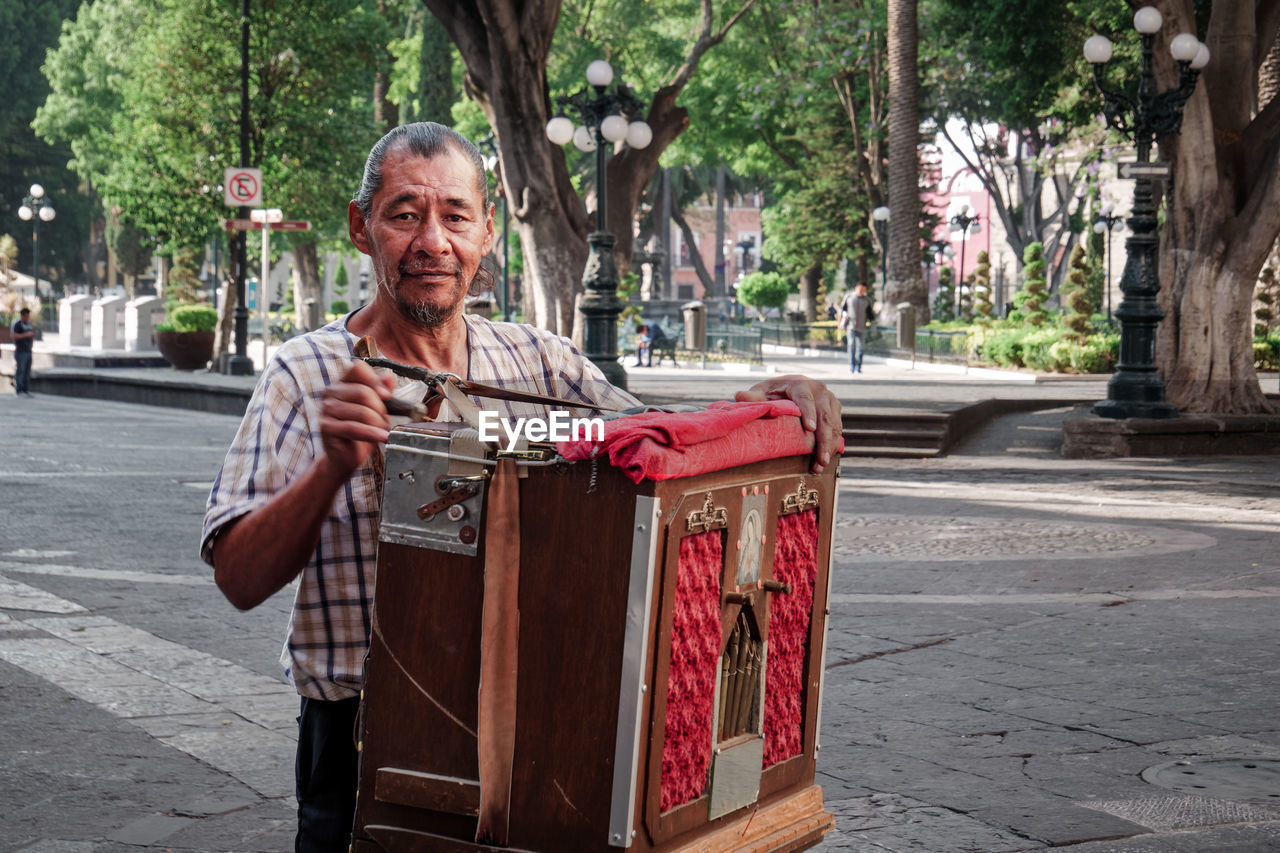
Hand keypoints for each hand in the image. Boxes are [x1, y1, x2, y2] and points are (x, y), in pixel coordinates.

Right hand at [318, 360, 396, 476]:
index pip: (358, 368)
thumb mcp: (376, 408)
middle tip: (384, 421)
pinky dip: (372, 433)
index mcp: (343, 382)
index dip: (375, 381)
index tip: (386, 396)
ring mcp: (326, 409)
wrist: (347, 455)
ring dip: (377, 423)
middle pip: (363, 392)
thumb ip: (382, 391)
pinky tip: (381, 437)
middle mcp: (331, 392)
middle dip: (380, 409)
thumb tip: (388, 376)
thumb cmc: (362, 430)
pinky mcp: (326, 427)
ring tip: (381, 431)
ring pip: (361, 411)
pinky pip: (354, 428)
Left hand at [735, 374, 841, 473]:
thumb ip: (753, 397)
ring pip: (834, 424)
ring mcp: (829, 399)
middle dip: (823, 440)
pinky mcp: (834, 408)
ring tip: (822, 464)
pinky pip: (837, 427)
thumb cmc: (773, 392)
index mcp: (800, 384)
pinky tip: (826, 459)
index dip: (808, 413)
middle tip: (821, 459)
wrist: (789, 386)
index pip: (805, 398)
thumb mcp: (761, 392)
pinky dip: (833, 444)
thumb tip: (739, 396)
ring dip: (830, 446)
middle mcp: (819, 390)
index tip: (809, 429)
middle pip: (824, 416)